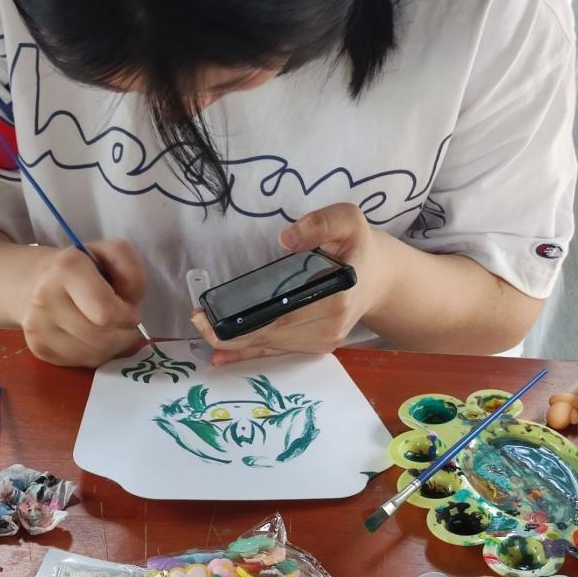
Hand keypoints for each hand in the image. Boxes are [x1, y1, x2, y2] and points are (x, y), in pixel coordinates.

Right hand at [22, 239, 146, 366]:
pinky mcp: (38, 348)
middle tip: (122, 321)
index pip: (107, 312)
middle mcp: (45, 298)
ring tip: (109, 328)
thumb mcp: (111, 253)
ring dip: (112, 346)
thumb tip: (130, 304)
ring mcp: (37, 326)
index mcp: (65, 269)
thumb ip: (131, 270)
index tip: (128, 307)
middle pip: (102, 338)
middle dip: (122, 332)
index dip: (127, 314)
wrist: (36, 282)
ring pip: (93, 355)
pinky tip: (93, 338)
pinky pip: (81, 362)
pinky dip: (95, 354)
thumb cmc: (83, 269)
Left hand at [190, 203, 388, 365]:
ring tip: (203, 329)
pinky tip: (222, 356)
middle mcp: (330, 325)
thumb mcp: (348, 220)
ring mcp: (324, 340)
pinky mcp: (317, 346)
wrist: (379, 278)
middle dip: (230, 331)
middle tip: (197, 320)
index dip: (245, 318)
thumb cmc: (358, 246)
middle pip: (272, 334)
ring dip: (235, 342)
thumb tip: (286, 239)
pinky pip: (278, 352)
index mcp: (336, 295)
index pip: (283, 313)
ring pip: (272, 347)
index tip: (213, 313)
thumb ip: (321, 223)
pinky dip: (249, 353)